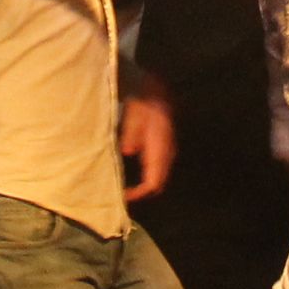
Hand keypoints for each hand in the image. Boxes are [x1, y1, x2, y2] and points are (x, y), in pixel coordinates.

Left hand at [120, 86, 176, 201]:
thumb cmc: (141, 102)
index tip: (123, 197)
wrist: (154, 90)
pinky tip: (129, 175)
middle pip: (158, 183)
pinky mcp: (162, 149)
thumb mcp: (133, 116)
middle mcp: (167, 154)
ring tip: (123, 188)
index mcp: (160, 148)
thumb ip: (131, 134)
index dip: (140, 193)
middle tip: (121, 195)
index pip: (154, 181)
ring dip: (143, 185)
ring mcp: (166, 152)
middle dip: (141, 192)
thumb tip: (128, 151)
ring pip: (158, 177)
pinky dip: (145, 176)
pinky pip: (156, 169)